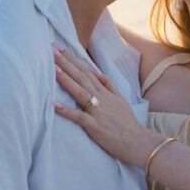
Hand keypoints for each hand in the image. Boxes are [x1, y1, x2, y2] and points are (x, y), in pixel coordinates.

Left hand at [52, 47, 156, 165]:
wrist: (138, 141)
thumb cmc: (127, 122)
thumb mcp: (120, 98)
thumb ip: (108, 85)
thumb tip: (96, 73)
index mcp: (105, 91)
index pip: (85, 71)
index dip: (71, 59)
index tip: (58, 48)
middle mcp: (101, 98)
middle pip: (81, 77)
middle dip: (66, 63)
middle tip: (51, 50)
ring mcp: (97, 111)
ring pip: (80, 92)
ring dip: (66, 80)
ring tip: (53, 69)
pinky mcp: (95, 126)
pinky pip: (79, 117)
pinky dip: (66, 111)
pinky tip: (54, 104)